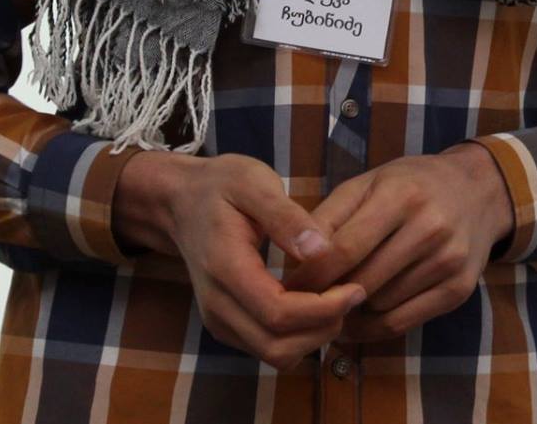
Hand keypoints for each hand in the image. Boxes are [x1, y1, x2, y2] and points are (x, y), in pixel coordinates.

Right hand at [115, 151, 364, 369]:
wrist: (180, 203)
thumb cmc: (220, 186)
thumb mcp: (253, 182)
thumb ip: (285, 216)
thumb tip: (321, 249)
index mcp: (225, 268)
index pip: (277, 313)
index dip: (323, 309)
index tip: (356, 287)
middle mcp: (217, 305)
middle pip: (277, 346)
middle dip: (323, 328)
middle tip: (354, 294)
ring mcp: (219, 320)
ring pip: (274, 355)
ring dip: (313, 337)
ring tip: (339, 299)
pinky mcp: (227, 325)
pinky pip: (267, 347)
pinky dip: (299, 336)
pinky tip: (318, 304)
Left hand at [284, 143, 514, 341]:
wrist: (478, 190)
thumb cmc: (411, 185)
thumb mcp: (368, 184)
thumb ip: (328, 218)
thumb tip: (295, 264)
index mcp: (402, 196)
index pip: (344, 249)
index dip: (310, 275)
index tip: (287, 287)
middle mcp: (431, 228)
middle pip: (361, 282)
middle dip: (326, 295)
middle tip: (307, 299)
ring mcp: (449, 261)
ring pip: (378, 306)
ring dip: (351, 309)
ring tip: (337, 299)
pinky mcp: (459, 289)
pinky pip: (401, 323)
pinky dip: (372, 328)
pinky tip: (358, 317)